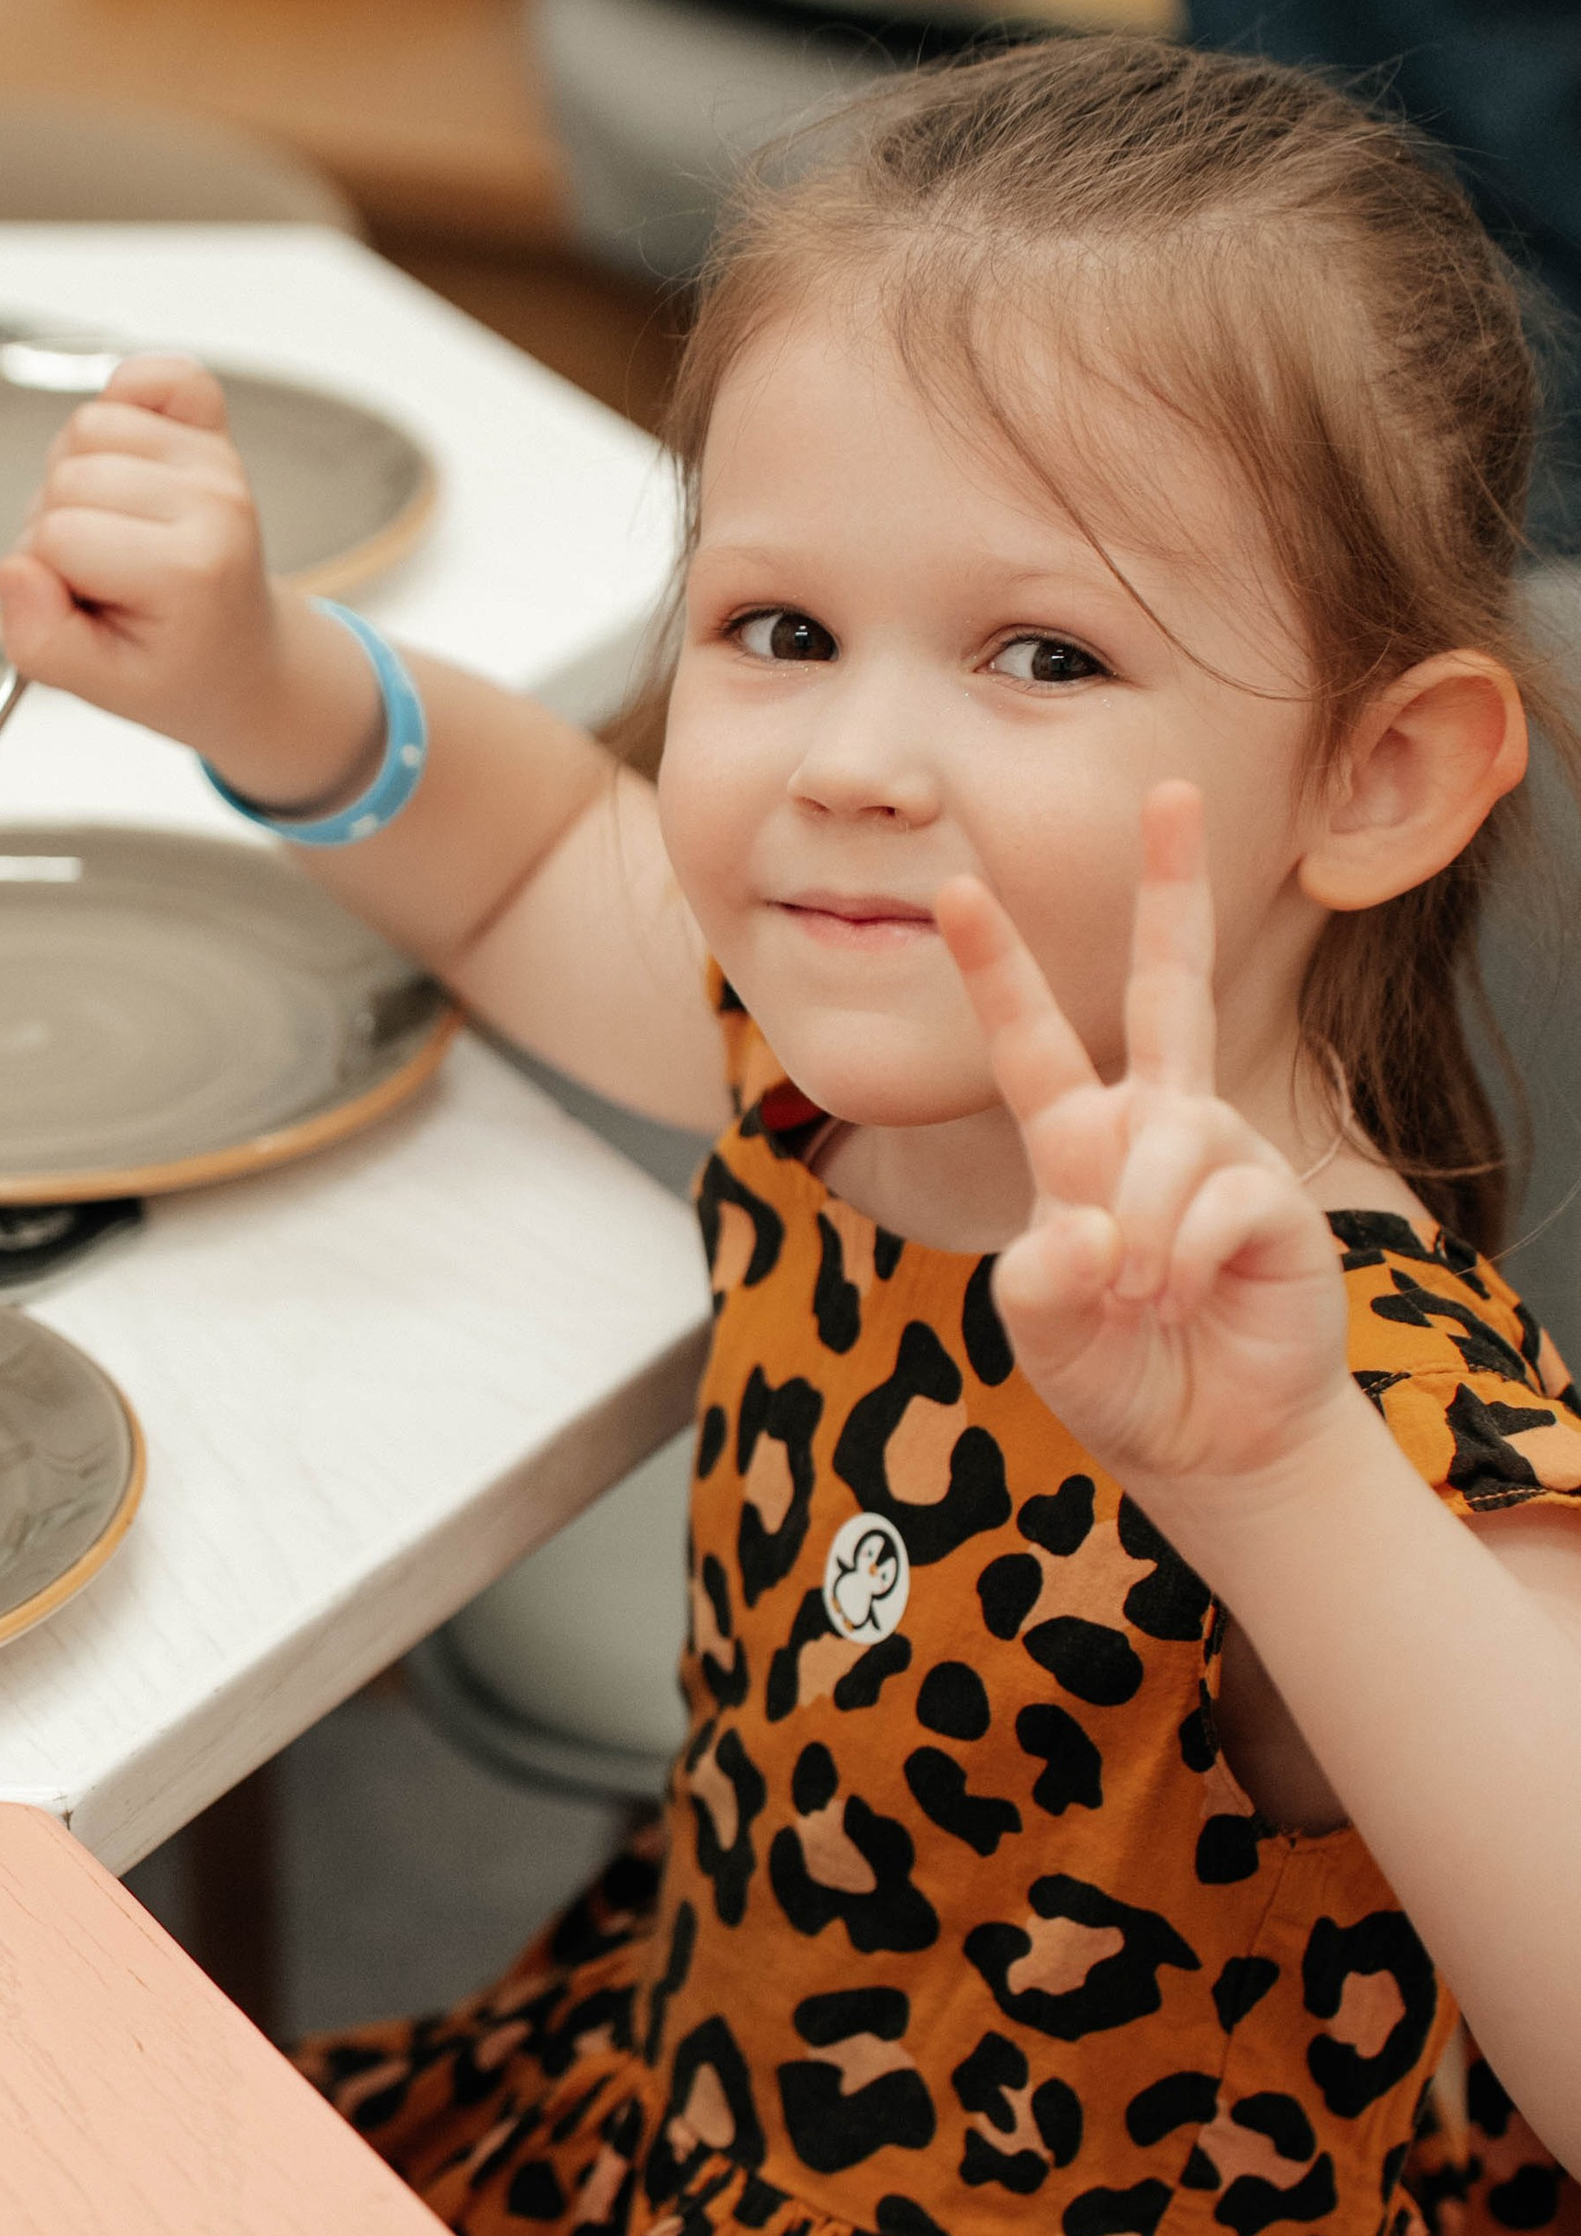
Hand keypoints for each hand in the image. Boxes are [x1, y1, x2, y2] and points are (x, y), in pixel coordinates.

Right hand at [0, 352, 377, 804]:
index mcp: (188, 568)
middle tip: (98, 575)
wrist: (245, 660)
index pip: (55, 537)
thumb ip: (41, 639)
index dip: (44, 578)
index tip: (85, 607)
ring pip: (88, 427)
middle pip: (67, 474)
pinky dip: (120, 405)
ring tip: (111, 531)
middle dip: (57, 530)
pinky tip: (126, 466)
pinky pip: (149, 376)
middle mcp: (211, 500)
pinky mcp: (212, 429)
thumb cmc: (179, 670)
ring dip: (78, 477)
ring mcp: (214, 460)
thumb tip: (14, 568)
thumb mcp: (101, 688)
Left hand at [935, 783, 1348, 1496]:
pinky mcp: (1273, 1198)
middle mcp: (1151, 1127)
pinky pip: (1221, 1197)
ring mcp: (1219, 1155)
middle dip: (1172, 890)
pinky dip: (1188, 1255)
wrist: (1212, 1443)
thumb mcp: (1043, 1335)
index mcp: (1076, 1141)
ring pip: (1170, 1140)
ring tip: (1143, 1299)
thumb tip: (1088, 1230)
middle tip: (1174, 793)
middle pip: (1169, 986)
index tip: (962, 887)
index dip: (997, 966)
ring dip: (1144, 1231)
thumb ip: (1041, 1284)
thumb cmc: (1119, 1375)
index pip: (1031, 1040)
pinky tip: (1186, 1294)